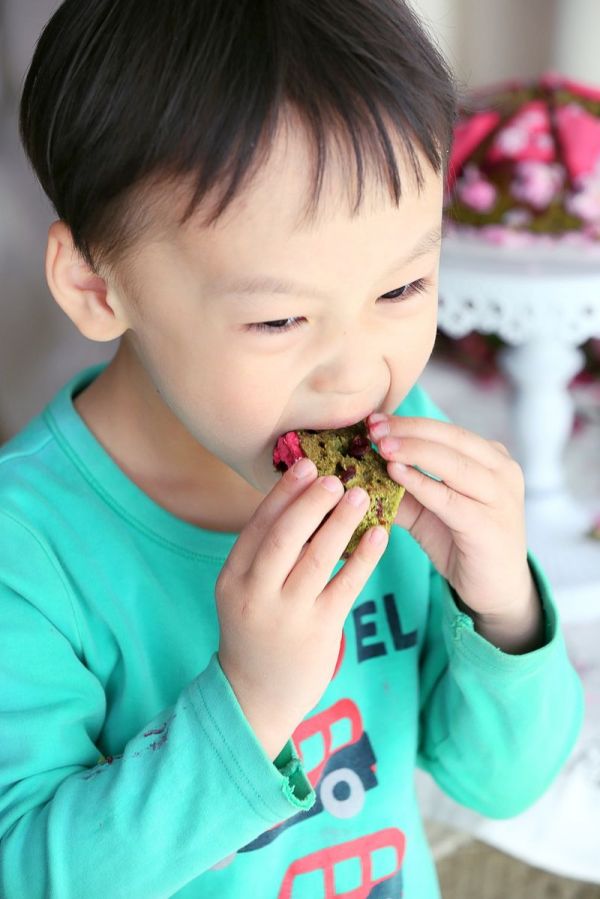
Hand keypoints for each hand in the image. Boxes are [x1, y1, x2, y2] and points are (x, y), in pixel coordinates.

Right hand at [215, 460, 387, 759]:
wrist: (255, 696)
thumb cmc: (255, 630)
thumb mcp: (244, 590)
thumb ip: (264, 553)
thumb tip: (300, 499)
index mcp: (233, 577)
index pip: (258, 526)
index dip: (283, 493)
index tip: (306, 465)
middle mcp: (256, 594)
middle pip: (284, 537)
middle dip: (311, 502)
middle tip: (335, 476)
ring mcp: (288, 615)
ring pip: (318, 558)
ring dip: (341, 522)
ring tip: (361, 495)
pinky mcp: (319, 631)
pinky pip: (346, 586)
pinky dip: (364, 557)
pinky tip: (379, 534)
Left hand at [368, 413, 532, 618]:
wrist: (495, 589)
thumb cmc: (462, 541)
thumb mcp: (429, 508)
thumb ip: (404, 486)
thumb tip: (362, 464)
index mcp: (491, 458)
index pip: (446, 430)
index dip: (409, 423)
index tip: (373, 420)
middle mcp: (503, 471)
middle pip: (451, 439)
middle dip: (408, 431)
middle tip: (373, 429)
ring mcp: (501, 498)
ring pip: (453, 464)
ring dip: (413, 451)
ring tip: (380, 446)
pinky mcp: (490, 526)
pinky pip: (450, 499)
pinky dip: (422, 484)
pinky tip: (395, 474)